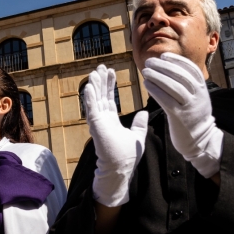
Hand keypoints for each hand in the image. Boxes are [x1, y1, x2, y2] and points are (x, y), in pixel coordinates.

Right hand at [84, 65, 147, 206]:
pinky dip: (90, 97)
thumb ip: (139, 124)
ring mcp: (97, 122)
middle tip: (101, 67)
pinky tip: (89, 86)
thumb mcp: (137, 135)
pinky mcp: (95, 125)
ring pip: (94, 99)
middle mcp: (102, 119)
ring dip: (94, 85)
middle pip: (100, 96)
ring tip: (94, 72)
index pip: (109, 98)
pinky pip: (91, 108)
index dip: (109, 85)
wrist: (121, 167)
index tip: (111, 72)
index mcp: (110, 120)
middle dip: (101, 81)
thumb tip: (144, 112)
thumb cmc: (127, 155)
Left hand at [142, 52, 222, 177]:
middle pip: (181, 76)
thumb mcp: (196, 97)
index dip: (177, 61)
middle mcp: (198, 96)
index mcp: (202, 89)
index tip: (164, 56)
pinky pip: (167, 101)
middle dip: (164, 66)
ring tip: (146, 71)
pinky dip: (156, 91)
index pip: (191, 69)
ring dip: (158, 76)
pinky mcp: (180, 117)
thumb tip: (170, 67)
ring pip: (174, 87)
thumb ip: (187, 84)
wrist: (200, 140)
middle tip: (150, 61)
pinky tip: (147, 85)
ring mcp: (190, 107)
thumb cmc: (192, 116)